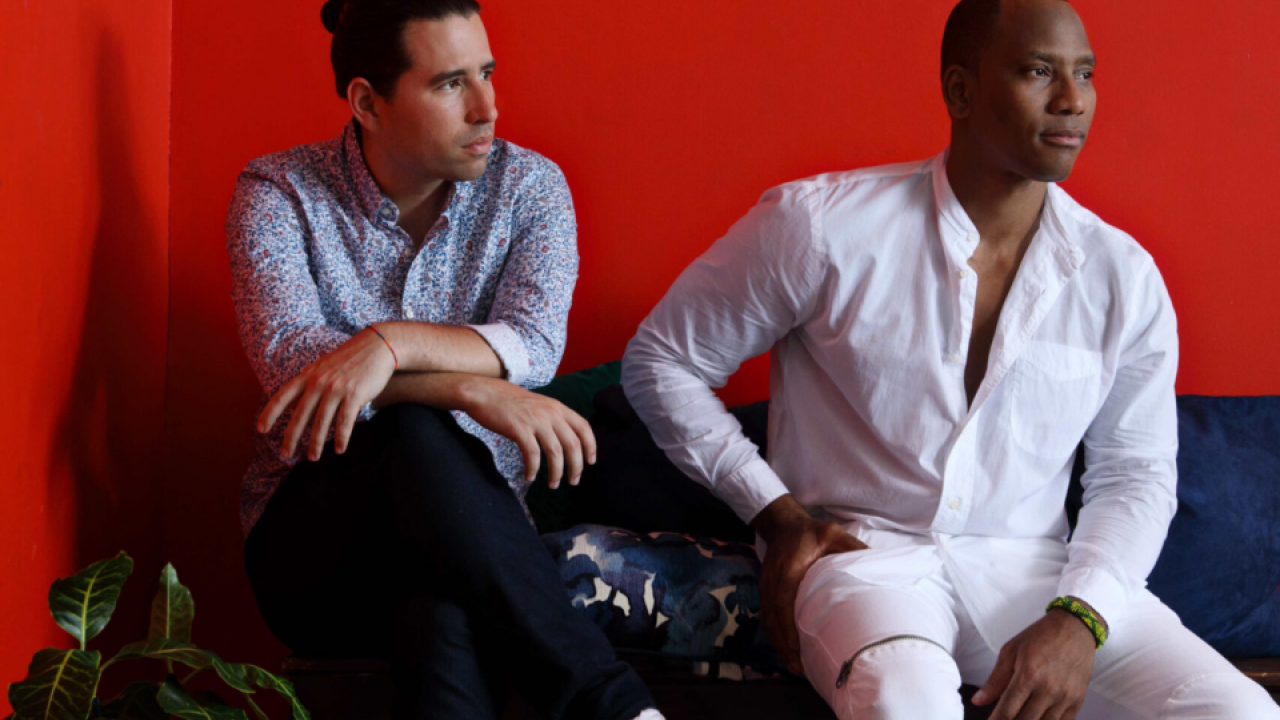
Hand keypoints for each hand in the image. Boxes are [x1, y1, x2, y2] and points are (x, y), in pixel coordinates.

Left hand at [258, 328, 396, 460]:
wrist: (377, 347)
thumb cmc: (350, 359)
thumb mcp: (323, 367)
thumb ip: (309, 385)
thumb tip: (295, 407)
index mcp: (308, 375)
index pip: (283, 396)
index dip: (270, 413)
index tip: (261, 430)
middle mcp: (319, 382)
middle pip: (300, 415)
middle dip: (291, 437)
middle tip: (285, 455)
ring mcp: (336, 388)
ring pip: (321, 422)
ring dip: (316, 443)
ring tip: (313, 458)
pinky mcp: (354, 394)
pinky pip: (345, 421)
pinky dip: (341, 438)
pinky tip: (339, 450)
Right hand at [455, 375, 596, 488]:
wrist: (484, 393)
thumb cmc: (510, 402)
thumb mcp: (539, 404)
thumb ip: (553, 418)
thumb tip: (564, 440)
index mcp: (558, 407)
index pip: (583, 427)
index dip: (590, 446)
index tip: (590, 462)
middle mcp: (551, 412)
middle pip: (573, 444)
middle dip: (576, 466)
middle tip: (573, 482)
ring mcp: (535, 420)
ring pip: (555, 452)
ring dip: (556, 473)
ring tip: (553, 485)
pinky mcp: (519, 429)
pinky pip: (532, 454)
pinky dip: (533, 469)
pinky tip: (530, 477)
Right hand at [750, 495, 867, 675]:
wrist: (782, 523)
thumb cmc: (810, 532)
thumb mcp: (834, 534)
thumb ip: (853, 548)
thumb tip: (877, 565)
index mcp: (789, 570)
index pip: (783, 602)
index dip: (788, 627)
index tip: (797, 647)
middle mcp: (773, 581)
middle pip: (773, 619)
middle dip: (784, 645)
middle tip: (799, 668)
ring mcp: (766, 587)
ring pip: (768, 621)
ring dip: (779, 644)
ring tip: (794, 666)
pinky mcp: (765, 591)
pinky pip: (768, 617)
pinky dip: (776, 636)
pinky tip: (787, 648)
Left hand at [972, 605, 1098, 719]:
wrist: (1075, 628)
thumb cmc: (1040, 636)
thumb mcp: (1011, 651)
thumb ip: (995, 680)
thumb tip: (978, 701)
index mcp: (1029, 675)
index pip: (1007, 710)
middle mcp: (1049, 689)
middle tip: (1002, 719)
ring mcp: (1065, 697)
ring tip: (1018, 717)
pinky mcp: (1077, 701)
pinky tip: (1036, 718)